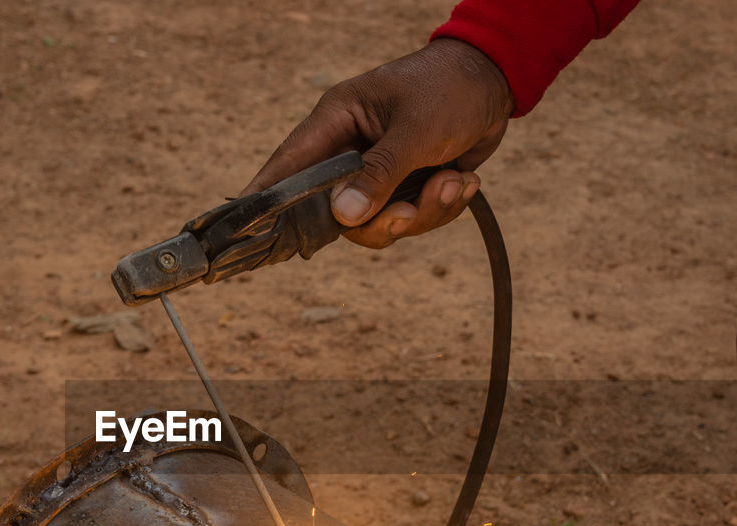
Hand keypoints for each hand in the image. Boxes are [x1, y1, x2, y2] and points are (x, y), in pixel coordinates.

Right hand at [241, 39, 513, 247]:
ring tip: (452, 183)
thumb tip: (343, 217)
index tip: (239, 229)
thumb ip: (379, 174)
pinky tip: (461, 180)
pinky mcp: (405, 186)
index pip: (288, 166)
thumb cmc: (449, 90)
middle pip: (338, 215)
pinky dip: (440, 208)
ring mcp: (378, 172)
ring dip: (421, 213)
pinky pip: (410, 219)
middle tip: (409, 212)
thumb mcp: (416, 131)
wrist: (497, 84)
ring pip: (378, 223)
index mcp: (337, 122)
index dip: (264, 199)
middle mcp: (350, 151)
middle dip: (381, 222)